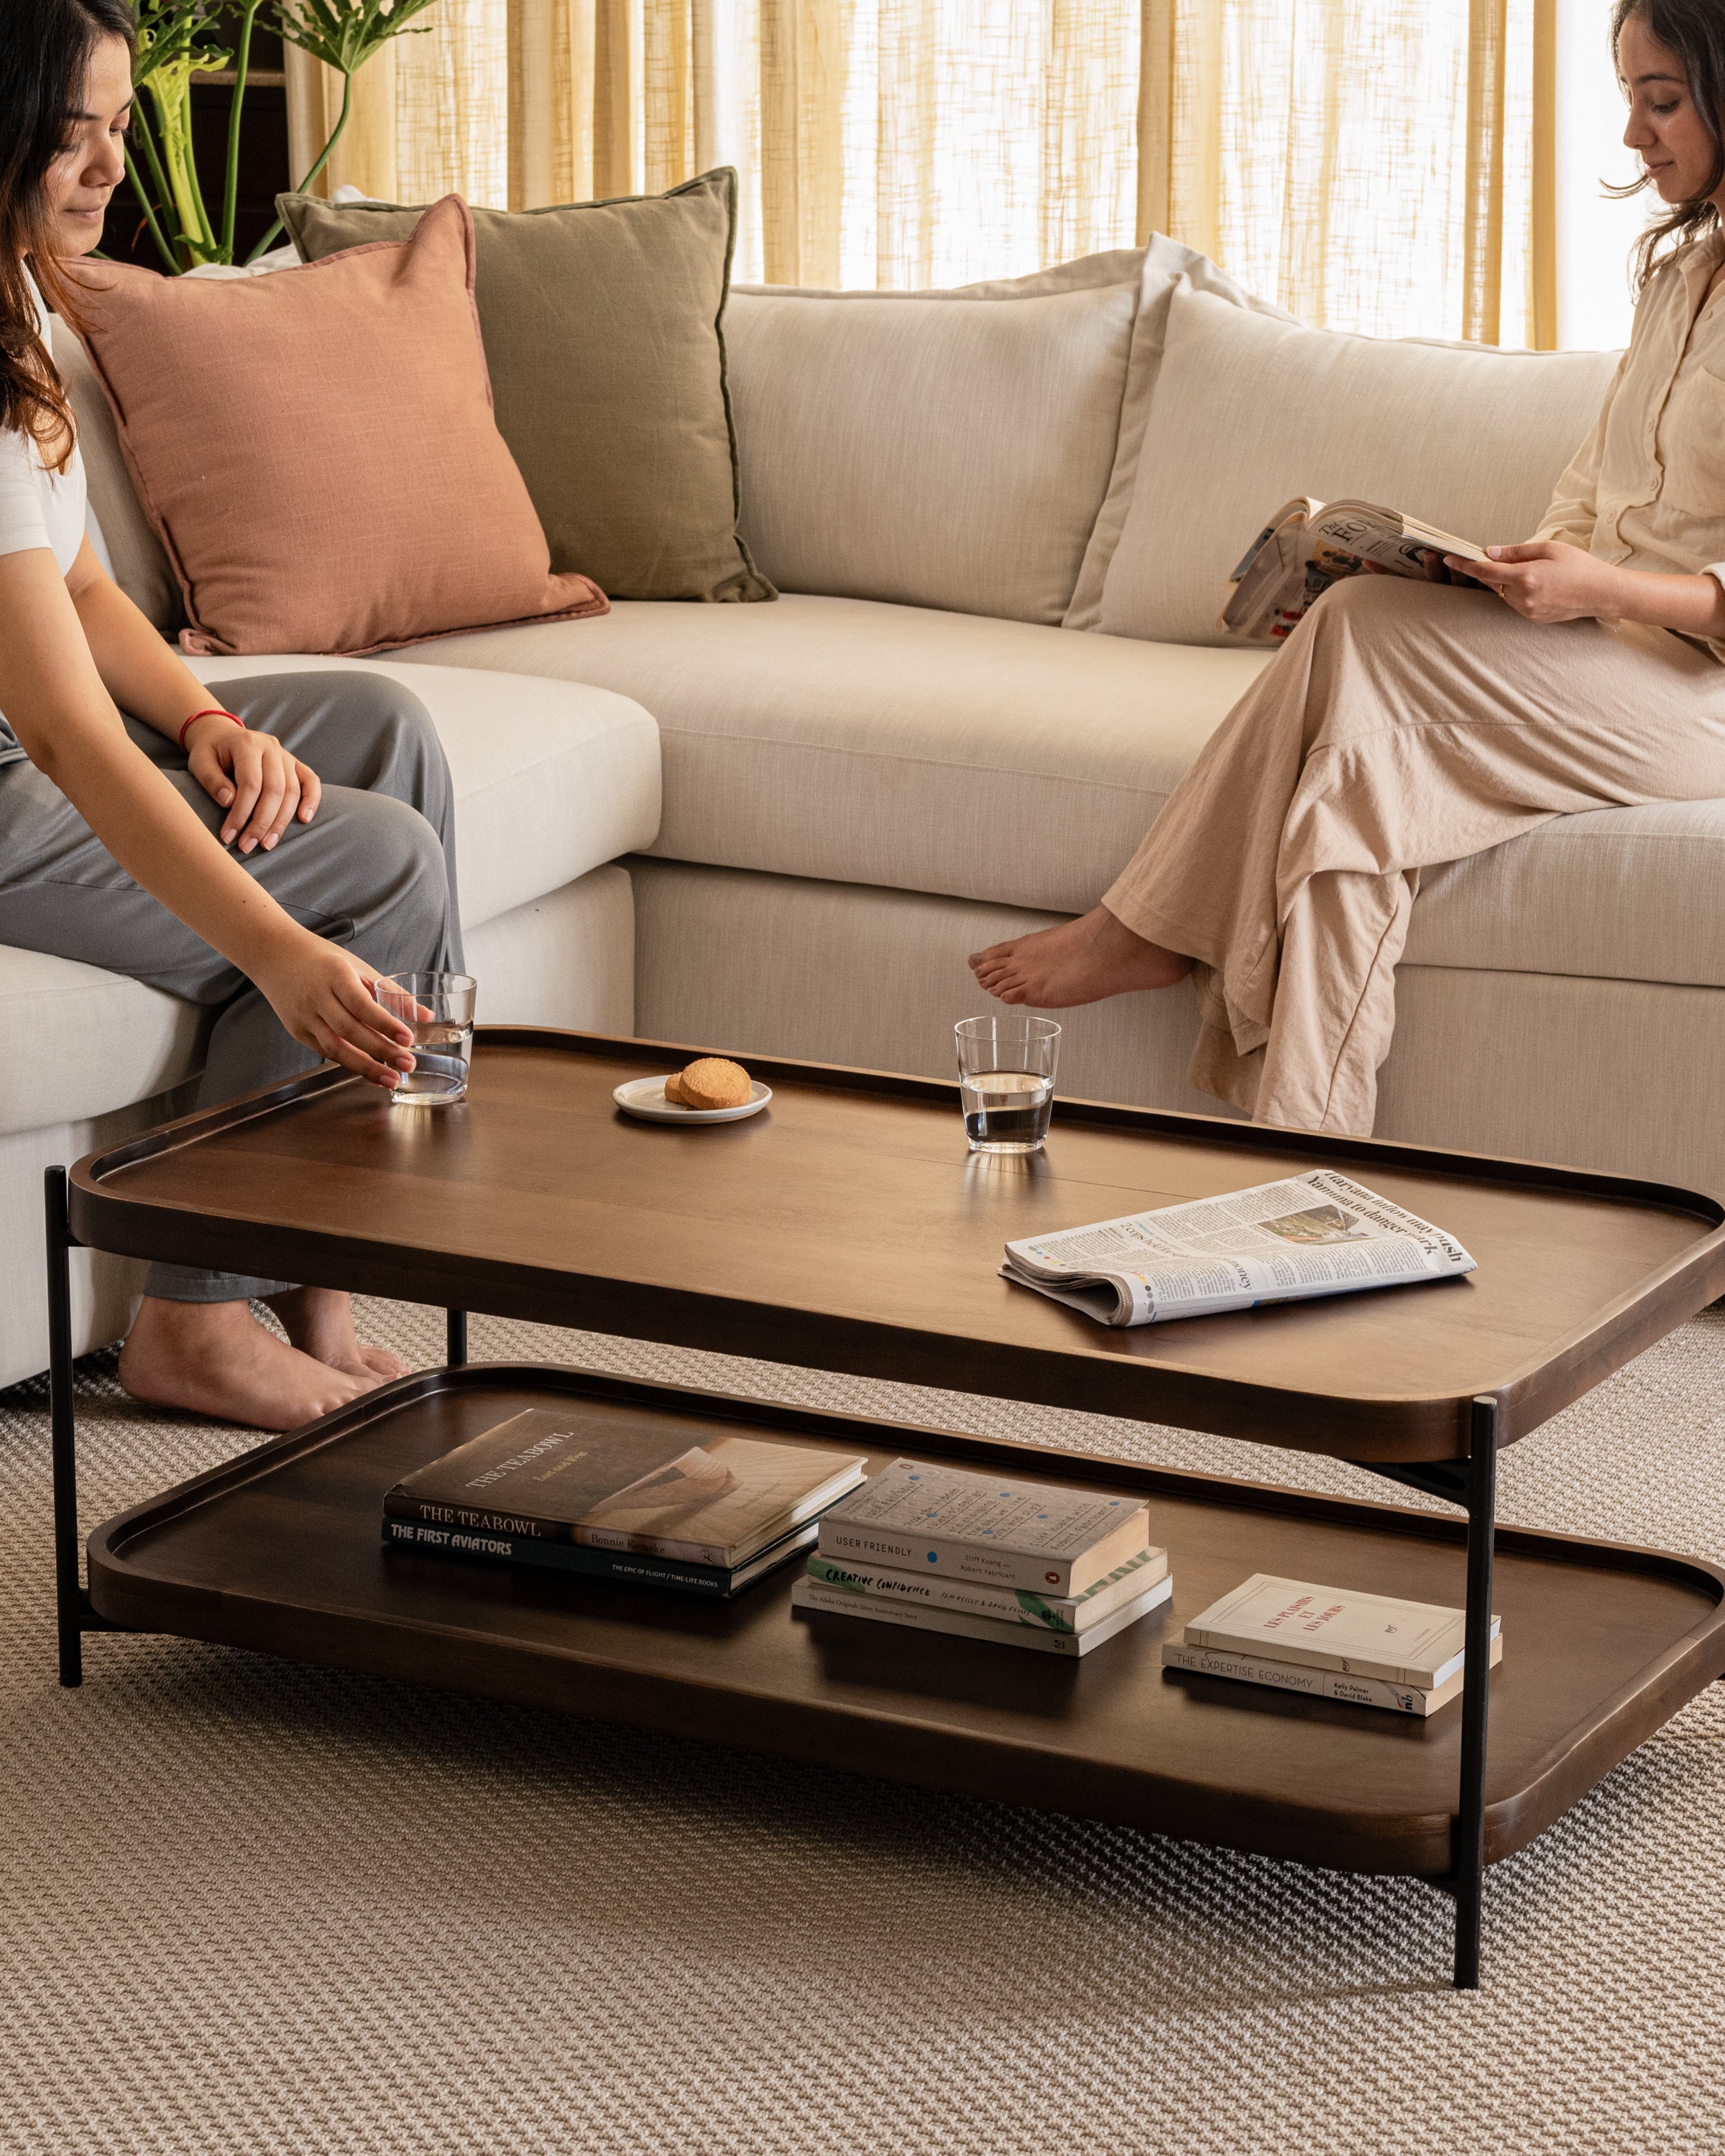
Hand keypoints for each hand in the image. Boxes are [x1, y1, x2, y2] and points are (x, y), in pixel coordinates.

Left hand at [184, 715, 321, 854]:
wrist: (222, 736)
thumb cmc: (210, 753)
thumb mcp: (200, 763)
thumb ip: (212, 780)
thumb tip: (230, 802)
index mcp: (247, 744)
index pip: (250, 783)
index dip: (241, 813)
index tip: (229, 836)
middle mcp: (271, 747)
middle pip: (275, 790)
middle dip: (261, 823)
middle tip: (247, 846)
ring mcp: (286, 755)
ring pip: (292, 791)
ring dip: (281, 822)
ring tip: (267, 844)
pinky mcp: (295, 764)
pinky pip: (311, 781)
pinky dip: (311, 801)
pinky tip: (304, 820)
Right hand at [253, 934, 417, 1090]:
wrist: (275, 955)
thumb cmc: (322, 960)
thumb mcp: (358, 967)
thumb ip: (391, 992)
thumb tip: (426, 1016)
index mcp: (334, 975)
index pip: (361, 1004)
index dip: (385, 1023)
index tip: (408, 1038)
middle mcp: (316, 997)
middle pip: (349, 1031)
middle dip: (381, 1051)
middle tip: (408, 1065)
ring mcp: (304, 1017)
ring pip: (335, 1048)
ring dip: (366, 1067)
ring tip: (392, 1079)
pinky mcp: (297, 1031)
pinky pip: (326, 1052)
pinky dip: (350, 1063)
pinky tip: (371, 1072)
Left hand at [1441, 540, 1621, 623]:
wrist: (1602, 592)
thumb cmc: (1579, 565)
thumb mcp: (1549, 549)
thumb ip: (1516, 551)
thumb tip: (1490, 552)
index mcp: (1526, 577)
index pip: (1485, 571)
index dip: (1465, 565)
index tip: (1449, 559)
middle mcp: (1523, 598)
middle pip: (1494, 582)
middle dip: (1495, 570)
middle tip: (1507, 559)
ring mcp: (1527, 611)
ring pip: (1504, 593)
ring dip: (1509, 582)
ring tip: (1536, 572)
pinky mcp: (1533, 618)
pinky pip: (1516, 602)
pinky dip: (1519, 592)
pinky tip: (1540, 584)